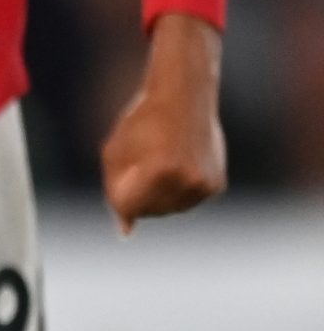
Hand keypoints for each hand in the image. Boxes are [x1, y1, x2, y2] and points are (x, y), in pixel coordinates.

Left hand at [102, 13, 225, 233]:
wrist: (183, 98)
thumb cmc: (141, 123)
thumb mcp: (115, 152)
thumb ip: (115, 191)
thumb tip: (126, 232)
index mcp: (158, 171)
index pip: (128, 207)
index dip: (118, 195)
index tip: (121, 178)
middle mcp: (186, 182)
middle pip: (149, 211)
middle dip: (137, 197)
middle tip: (138, 165)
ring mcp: (204, 185)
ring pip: (170, 210)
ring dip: (157, 196)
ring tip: (156, 162)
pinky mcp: (216, 185)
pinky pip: (188, 201)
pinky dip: (177, 190)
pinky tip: (175, 163)